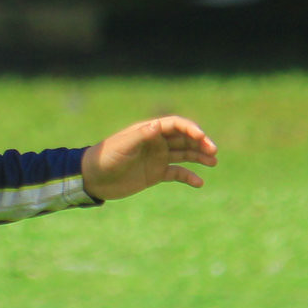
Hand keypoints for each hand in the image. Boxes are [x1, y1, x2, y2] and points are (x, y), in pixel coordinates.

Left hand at [83, 116, 217, 201]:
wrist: (93, 178)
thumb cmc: (106, 157)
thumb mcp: (123, 145)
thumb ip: (142, 135)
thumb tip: (159, 124)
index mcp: (149, 131)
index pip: (176, 125)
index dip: (191, 129)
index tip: (202, 138)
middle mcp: (156, 142)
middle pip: (184, 139)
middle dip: (200, 143)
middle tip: (213, 152)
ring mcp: (157, 157)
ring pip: (184, 154)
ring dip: (199, 156)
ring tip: (213, 162)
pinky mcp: (156, 173)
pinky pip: (177, 173)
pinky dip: (189, 177)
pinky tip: (199, 183)